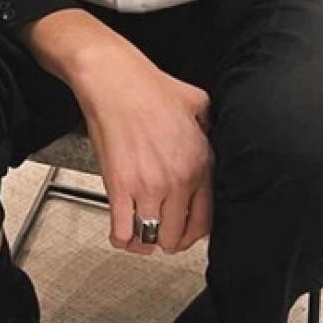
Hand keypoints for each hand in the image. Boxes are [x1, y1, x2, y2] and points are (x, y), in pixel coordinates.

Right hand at [75, 36, 211, 256]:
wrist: (114, 80)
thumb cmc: (149, 86)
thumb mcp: (197, 102)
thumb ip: (207, 126)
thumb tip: (207, 134)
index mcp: (200, 163)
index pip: (204, 221)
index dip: (192, 234)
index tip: (184, 232)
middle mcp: (177, 180)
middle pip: (176, 236)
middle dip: (168, 240)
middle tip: (160, 235)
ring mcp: (148, 186)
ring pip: (150, 237)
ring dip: (144, 241)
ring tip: (139, 236)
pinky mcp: (119, 186)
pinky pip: (122, 230)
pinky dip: (121, 239)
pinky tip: (121, 235)